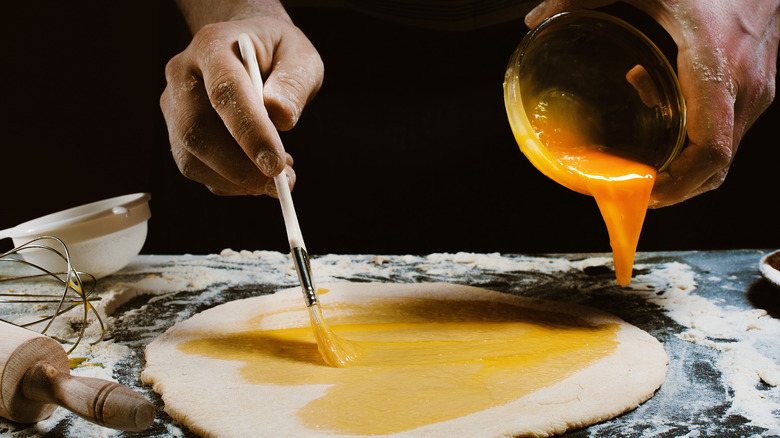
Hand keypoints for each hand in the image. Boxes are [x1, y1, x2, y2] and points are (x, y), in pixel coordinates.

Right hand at [161, 1, 323, 195]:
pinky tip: (258, 171)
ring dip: (238, 179)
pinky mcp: (177, 132)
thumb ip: (294, 83)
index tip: (276, 163)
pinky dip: (231, 182)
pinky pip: (197, 169)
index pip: (225, 91)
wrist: (250, 49)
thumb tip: (281, 118)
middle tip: (282, 182)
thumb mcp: (300, 56)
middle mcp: (183, 74)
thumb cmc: (277, 52)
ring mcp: (174, 105)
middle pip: (197, 131)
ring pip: (192, 158)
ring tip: (278, 173)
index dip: (250, 131)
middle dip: (240, 167)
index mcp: (213, 45)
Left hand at [526, 0, 779, 206]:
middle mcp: (744, 87)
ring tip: (642, 156)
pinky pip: (726, 133)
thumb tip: (534, 17)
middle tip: (632, 189)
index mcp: (716, 66)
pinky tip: (660, 108)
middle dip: (674, 187)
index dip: (677, 185)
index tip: (642, 192)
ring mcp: (755, 91)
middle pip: (716, 167)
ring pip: (723, 156)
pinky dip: (693, 140)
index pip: (710, 150)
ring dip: (681, 164)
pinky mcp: (756, 89)